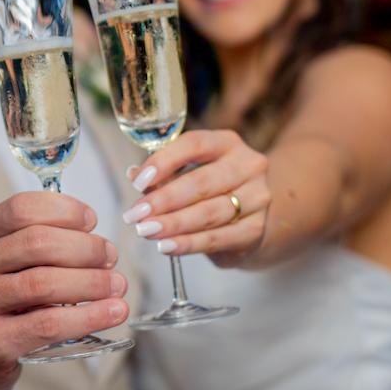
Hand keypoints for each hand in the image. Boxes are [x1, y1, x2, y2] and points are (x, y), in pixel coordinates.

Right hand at [0, 192, 128, 389]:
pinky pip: (48, 324)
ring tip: (117, 285)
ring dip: (92, 282)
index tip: (92, 220)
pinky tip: (111, 312)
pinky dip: (88, 316)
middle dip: (86, 248)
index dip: (65, 210)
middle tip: (110, 257)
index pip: (22, 209)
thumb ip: (37, 243)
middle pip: (38, 244)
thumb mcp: (3, 260)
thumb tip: (95, 240)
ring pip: (44, 283)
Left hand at [124, 130, 268, 266]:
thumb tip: (134, 175)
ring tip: (146, 231)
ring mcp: (256, 198)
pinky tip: (167, 246)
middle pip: (201, 183)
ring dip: (173, 224)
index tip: (138, 183)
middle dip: (164, 200)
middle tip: (135, 215)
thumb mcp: (189, 172)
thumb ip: (163, 173)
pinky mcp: (256, 229)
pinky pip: (218, 238)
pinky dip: (189, 244)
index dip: (164, 162)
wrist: (250, 217)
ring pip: (209, 213)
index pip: (194, 145)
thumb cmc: (211, 189)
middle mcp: (248, 165)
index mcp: (227, 143)